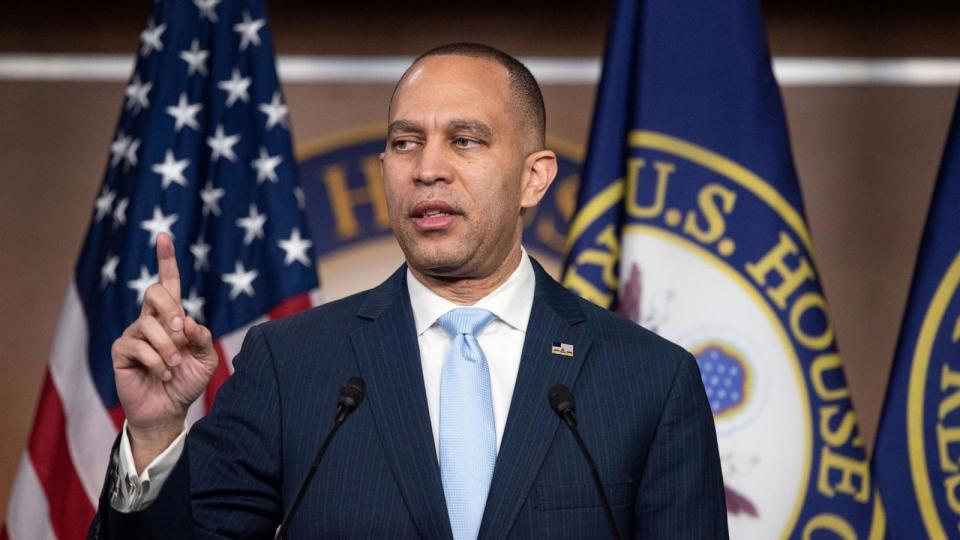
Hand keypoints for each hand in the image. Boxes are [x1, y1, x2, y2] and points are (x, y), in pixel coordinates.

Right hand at [111, 233, 217, 471]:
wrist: (169, 410)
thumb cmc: (187, 381)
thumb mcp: (206, 359)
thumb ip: (202, 337)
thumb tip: (188, 321)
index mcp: (172, 317)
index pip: (168, 282)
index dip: (166, 259)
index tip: (164, 236)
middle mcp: (150, 320)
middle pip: (154, 292)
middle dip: (171, 309)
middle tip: (182, 332)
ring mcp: (134, 334)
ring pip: (149, 325)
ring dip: (169, 348)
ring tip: (175, 367)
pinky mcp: (121, 351)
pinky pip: (138, 346)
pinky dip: (156, 361)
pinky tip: (162, 374)